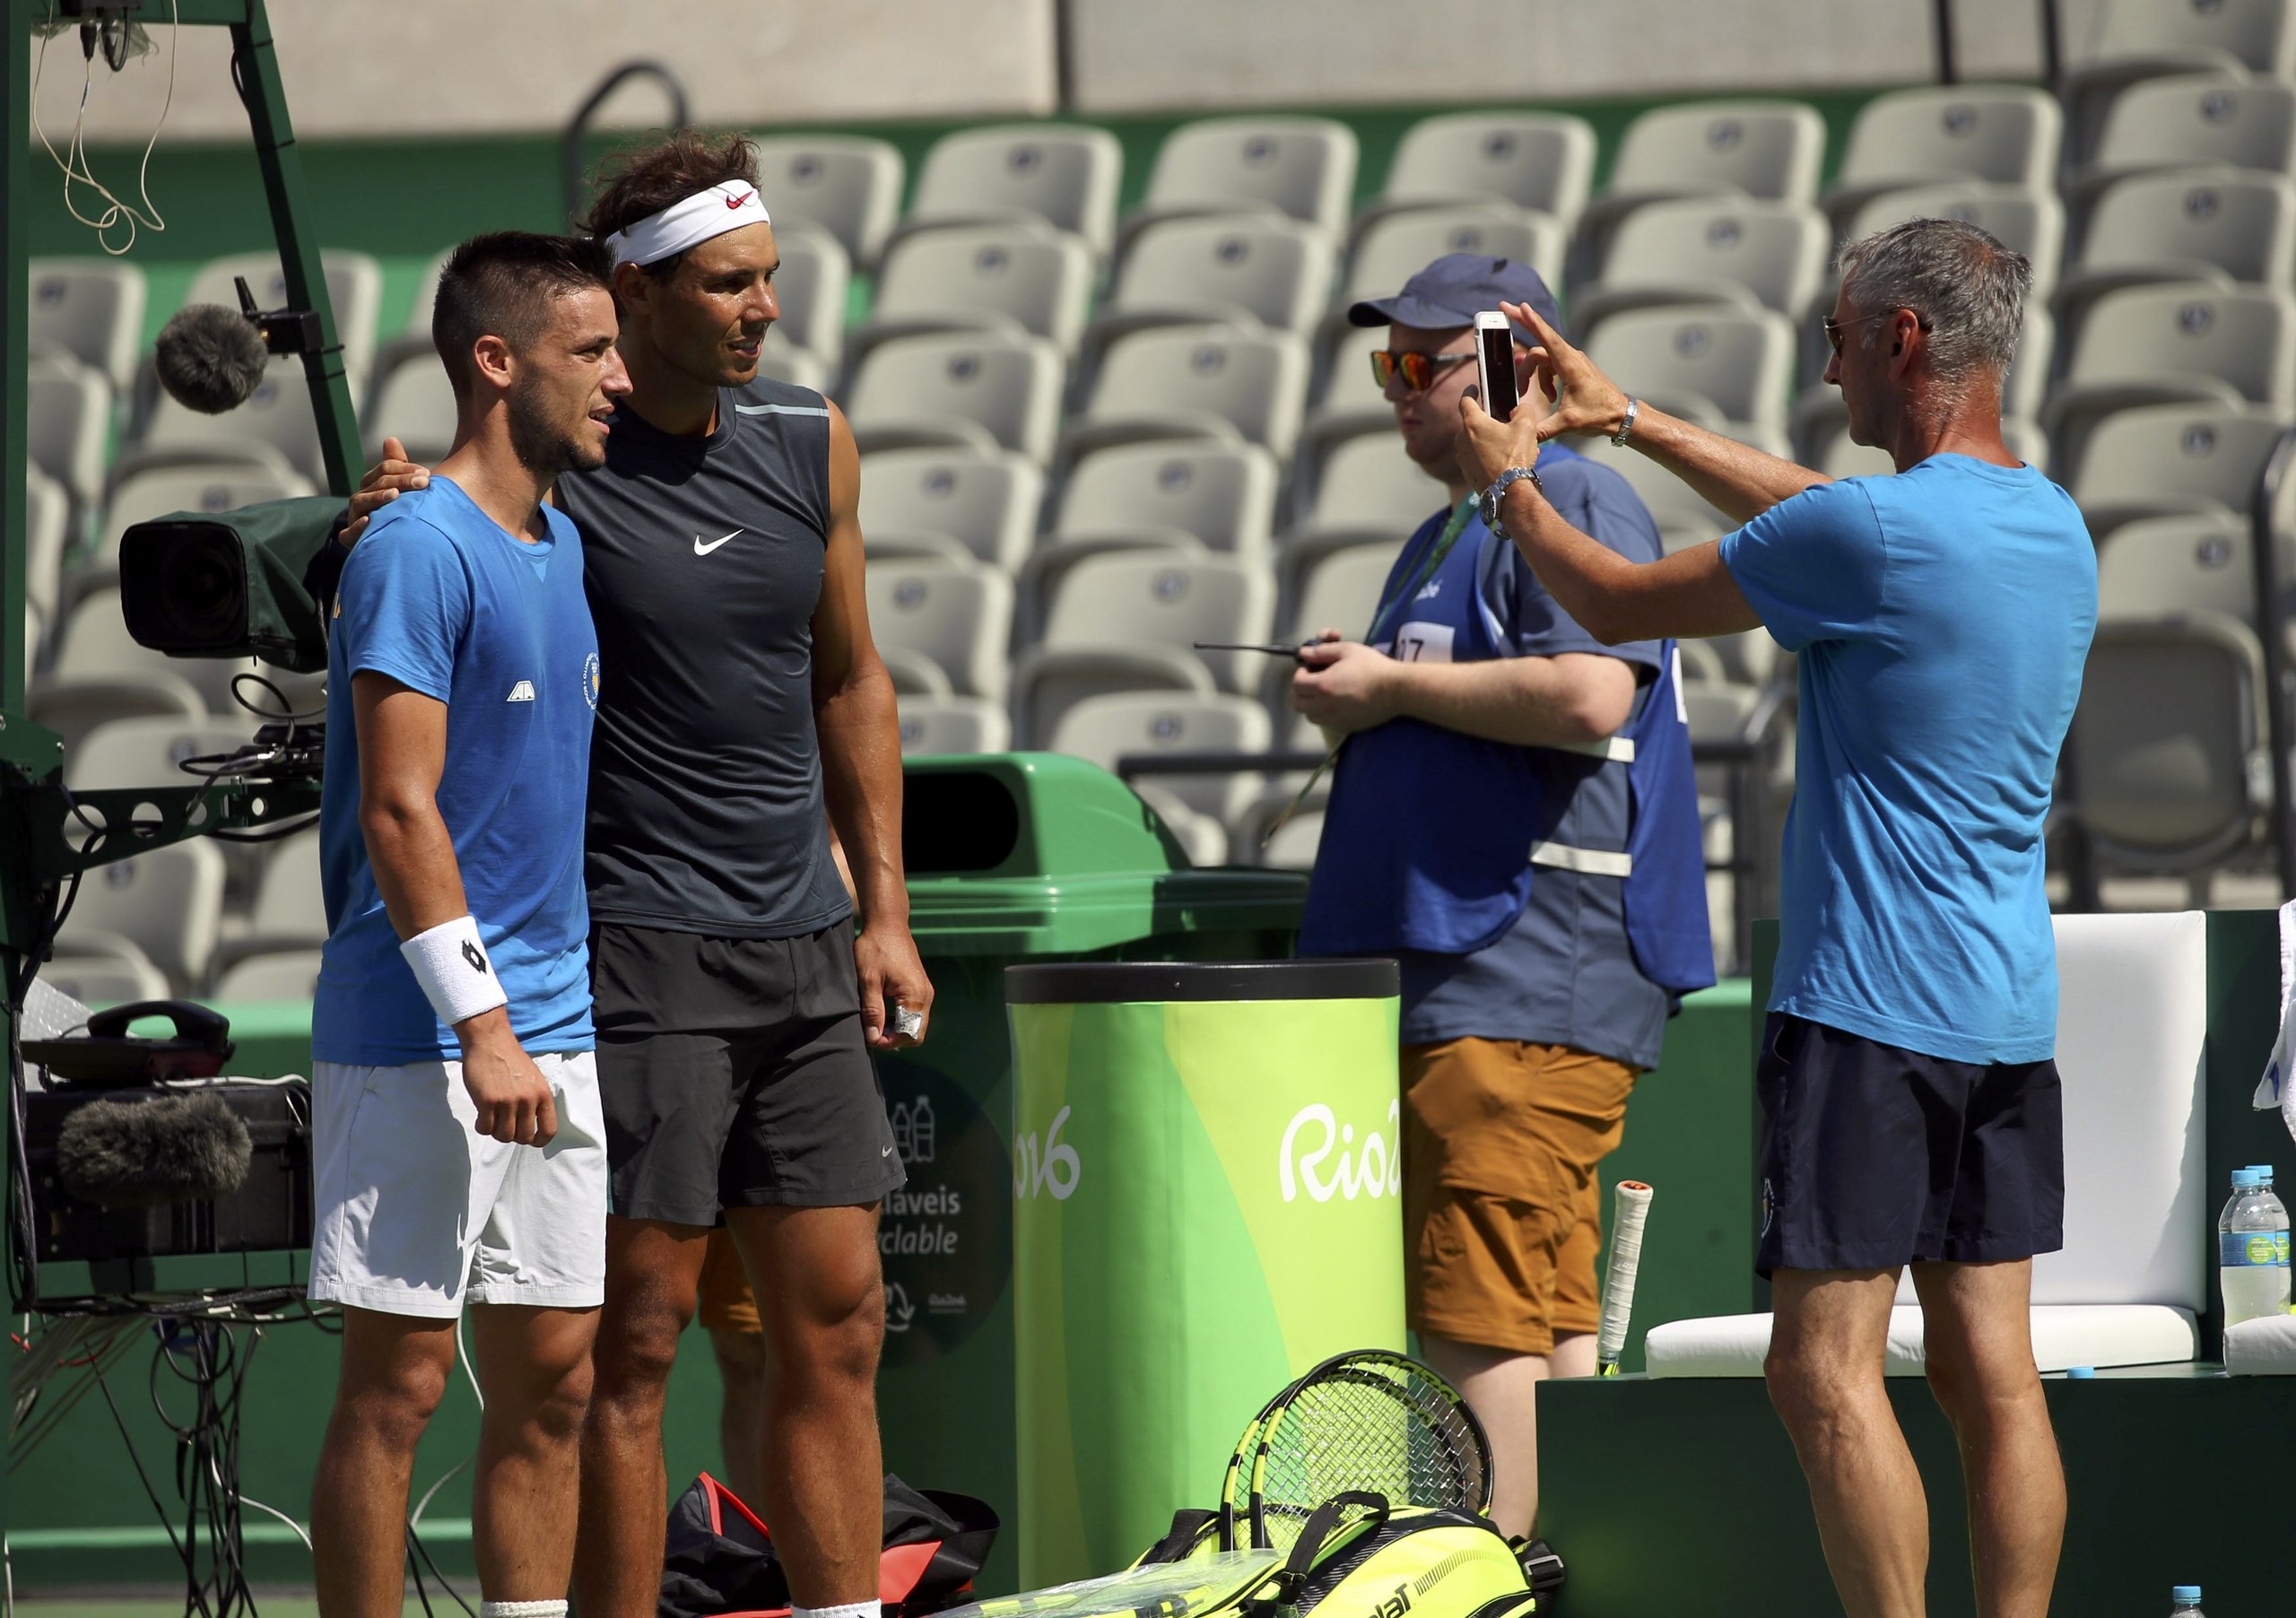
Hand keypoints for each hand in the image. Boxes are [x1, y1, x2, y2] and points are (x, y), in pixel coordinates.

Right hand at [341, 436, 431, 544]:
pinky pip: (348, 533)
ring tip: (396, 495)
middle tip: (423, 482)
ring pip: (362, 502)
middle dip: (401, 481)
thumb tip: (390, 439)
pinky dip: (357, 528)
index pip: (385, 470)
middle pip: (377, 484)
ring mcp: (356, 518)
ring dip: (378, 497)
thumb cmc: (404, 513)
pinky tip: (369, 520)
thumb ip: (398, 466)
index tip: (427, 473)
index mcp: (373, 485)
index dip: (405, 469)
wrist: (402, 545)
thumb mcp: (405, 490)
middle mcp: (362, 500)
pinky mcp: (352, 538)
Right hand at [456, 1012, 556, 1145]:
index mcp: (542, 1095)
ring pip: (504, 1136)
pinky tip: (481, 1115)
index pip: (549, 1130)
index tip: (530, 1139)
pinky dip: (482, 1126)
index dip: (539, 1140)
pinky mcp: (487, 1101)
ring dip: (496, 1131)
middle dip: (513, 1135)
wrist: (490, 1041)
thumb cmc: (510, 1060)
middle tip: (504, 1124)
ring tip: (492, 1118)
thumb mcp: (534, 1079)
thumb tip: (531, 1125)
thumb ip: (535, 1101)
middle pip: (524, 1137)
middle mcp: (528, 1100)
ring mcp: (508, 1102)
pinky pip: (485, 1128)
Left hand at [854, 920, 932, 1048]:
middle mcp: (926, 996)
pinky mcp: (921, 987)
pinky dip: (901, 1019)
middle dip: (894, 1039)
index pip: (909, 1034)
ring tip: (875, 1022)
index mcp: (915, 995)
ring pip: (916, 1025)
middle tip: (872, 1032)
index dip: (889, 1042)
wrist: (888, 924)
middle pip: (916, 1034)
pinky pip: (915, 1013)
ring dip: (897, 1030)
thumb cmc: (876, 948)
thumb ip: (873, 1011)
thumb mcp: (868, 981)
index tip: (870, 1037)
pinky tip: (884, 1012)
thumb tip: (874, 1038)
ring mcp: (925, 991)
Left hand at [1291, 639, 1400, 735]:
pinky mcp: (1346, 727)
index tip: (1309, 669)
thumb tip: (1304, 653)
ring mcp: (1335, 719)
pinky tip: (1337, 704)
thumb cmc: (1373, 667)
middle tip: (1312, 681)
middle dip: (1301, 690)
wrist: (1396, 689)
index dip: (1299, 674)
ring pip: (1310, 716)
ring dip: (1311, 704)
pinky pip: (1326, 723)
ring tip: (1324, 693)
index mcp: (1323, 685)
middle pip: (1298, 703)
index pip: (1296, 684)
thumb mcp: (1347, 650)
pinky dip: (1325, 714)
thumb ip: (1322, 651)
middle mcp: (1325, 706)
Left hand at [1457, 379, 1546, 494]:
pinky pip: (1478, 459)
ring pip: (1478, 443)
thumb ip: (1523, 410)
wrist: (1509, 492)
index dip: (1471, 392)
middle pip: (1474, 424)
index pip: (1466, 400)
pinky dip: (1490, 457)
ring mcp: (1463, 458)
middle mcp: (1462, 440)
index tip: (1474, 388)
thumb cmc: (1515, 457)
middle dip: (1490, 423)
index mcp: (1473, 424)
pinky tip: (1508, 462)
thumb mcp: (1526, 426)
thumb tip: (1519, 409)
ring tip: (1513, 448)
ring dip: (1493, 442)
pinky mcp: (1467, 472)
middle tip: (1507, 426)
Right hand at [1504, 300, 1632, 442]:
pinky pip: (1551, 367)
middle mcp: (1571, 358)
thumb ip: (1541, 429)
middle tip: (1504, 317)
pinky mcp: (1574, 368)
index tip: (1518, 307)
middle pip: (1539, 346)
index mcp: (1570, 365)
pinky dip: (1545, 380)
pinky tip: (1552, 398)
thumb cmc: (1600, 415)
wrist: (1621, 416)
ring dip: (1535, 377)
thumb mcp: (1568, 424)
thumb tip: (1523, 436)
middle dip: (1521, 346)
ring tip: (1546, 399)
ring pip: (1543, 359)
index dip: (1531, 321)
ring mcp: (1573, 361)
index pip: (1547, 338)